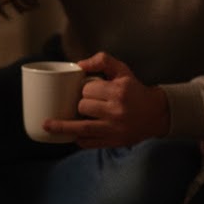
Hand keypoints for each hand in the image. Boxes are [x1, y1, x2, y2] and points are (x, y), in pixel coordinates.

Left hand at [42, 51, 169, 148]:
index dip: (83, 90)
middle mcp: (117, 110)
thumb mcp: (122, 70)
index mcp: (118, 91)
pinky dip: (78, 139)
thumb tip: (79, 64)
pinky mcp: (114, 141)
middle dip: (78, 105)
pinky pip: (90, 143)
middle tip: (83, 104)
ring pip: (82, 127)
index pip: (88, 89)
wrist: (156, 113)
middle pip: (83, 107)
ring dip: (63, 127)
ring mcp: (115, 128)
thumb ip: (102, 60)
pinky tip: (71, 136)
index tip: (86, 90)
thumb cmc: (134, 89)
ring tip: (47, 126)